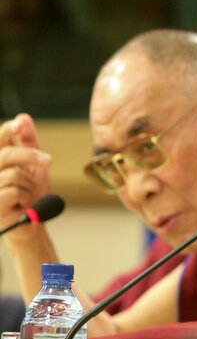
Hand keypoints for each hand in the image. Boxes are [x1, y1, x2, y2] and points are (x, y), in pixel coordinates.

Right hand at [0, 114, 51, 230]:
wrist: (33, 222)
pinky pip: (14, 192)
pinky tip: (23, 205)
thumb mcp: (34, 165)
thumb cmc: (31, 192)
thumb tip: (23, 117)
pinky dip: (26, 197)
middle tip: (48, 161)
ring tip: (28, 194)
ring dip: (30, 184)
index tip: (19, 124)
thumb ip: (28, 142)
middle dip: (29, 156)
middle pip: (5, 154)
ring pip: (14, 175)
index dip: (7, 130)